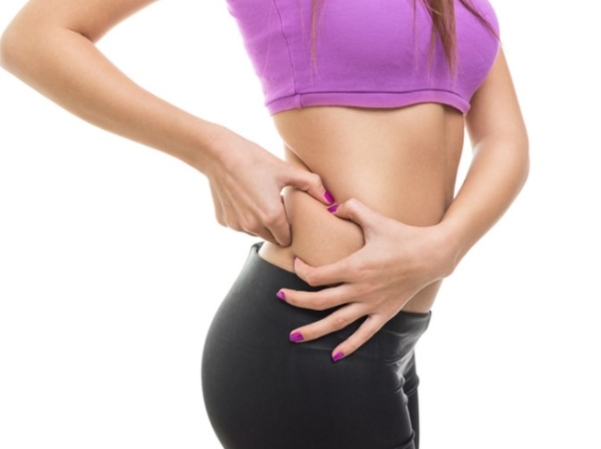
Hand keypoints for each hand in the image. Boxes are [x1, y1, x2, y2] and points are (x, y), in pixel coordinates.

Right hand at [201, 128, 333, 245]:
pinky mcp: (223, 220)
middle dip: (276, 227)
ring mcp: (236, 225)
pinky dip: (243, 216)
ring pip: (254, 232)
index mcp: (271, 217)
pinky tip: (243, 197)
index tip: (289, 214)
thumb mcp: (287, 170)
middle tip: (276, 205)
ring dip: (260, 223)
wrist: (219, 153)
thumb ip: (312, 185)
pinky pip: (238, 224)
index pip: (287, 239)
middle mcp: (252, 226)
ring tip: (259, 198)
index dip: (290, 228)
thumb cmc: (255, 159)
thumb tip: (330, 200)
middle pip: (272, 238)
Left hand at [278, 198, 457, 360]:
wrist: (432, 255)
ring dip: (313, 331)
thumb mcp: (375, 218)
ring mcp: (372, 304)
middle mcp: (360, 289)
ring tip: (294, 336)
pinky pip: (364, 335)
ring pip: (336, 322)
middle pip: (319, 301)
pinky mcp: (384, 314)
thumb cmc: (403, 236)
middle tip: (279, 297)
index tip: (296, 263)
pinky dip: (349, 346)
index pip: (317, 276)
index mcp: (355, 267)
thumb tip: (332, 206)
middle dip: (296, 301)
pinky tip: (335, 356)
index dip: (301, 271)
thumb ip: (352, 208)